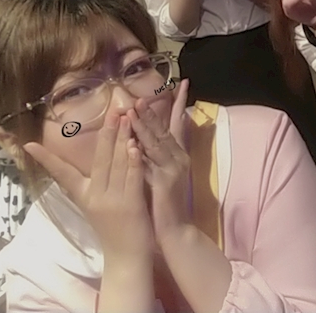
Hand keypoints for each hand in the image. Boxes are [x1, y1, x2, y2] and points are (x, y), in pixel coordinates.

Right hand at [23, 114, 152, 258]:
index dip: (46, 158)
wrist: (125, 258)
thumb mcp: (94, 206)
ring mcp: (112, 200)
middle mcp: (94, 196)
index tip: (28, 144)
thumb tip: (84, 164)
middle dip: (105, 133)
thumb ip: (91, 185)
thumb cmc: (112, 229)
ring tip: (125, 118)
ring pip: (115, 164)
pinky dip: (132, 161)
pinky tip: (134, 146)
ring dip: (121, 140)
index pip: (61, 173)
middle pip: (98, 159)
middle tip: (110, 111)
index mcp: (83, 196)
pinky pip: (131, 178)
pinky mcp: (130, 205)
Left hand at [128, 79, 191, 239]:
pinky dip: (143, 149)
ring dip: (145, 124)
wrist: (175, 231)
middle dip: (153, 110)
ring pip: (157, 141)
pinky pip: (152, 162)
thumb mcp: (159, 174)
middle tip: (141, 95)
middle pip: (165, 128)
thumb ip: (153, 155)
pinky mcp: (167, 181)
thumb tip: (140, 137)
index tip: (182, 83)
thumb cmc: (163, 204)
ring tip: (134, 108)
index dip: (179, 104)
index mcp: (177, 155)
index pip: (178, 123)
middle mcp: (178, 158)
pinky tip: (134, 140)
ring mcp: (174, 168)